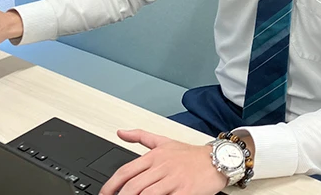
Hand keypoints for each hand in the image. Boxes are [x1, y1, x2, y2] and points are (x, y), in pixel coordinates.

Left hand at [101, 129, 226, 194]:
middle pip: (133, 186)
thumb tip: (120, 132)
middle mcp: (161, 167)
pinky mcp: (185, 191)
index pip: (126, 171)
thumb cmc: (190, 154)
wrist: (216, 160)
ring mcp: (173, 180)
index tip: (104, 194)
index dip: (111, 185)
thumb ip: (140, 136)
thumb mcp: (163, 141)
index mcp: (154, 156)